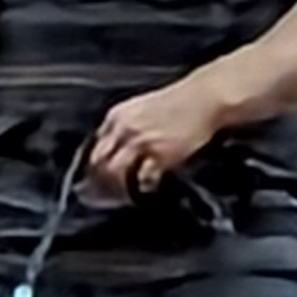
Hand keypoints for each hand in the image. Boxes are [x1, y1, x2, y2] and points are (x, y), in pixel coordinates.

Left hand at [83, 80, 229, 200]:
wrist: (204, 99)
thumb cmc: (178, 104)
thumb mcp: (141, 109)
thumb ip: (125, 128)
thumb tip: (116, 151)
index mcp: (116, 117)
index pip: (94, 148)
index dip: (92, 168)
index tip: (92, 182)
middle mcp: (123, 130)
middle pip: (98, 163)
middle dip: (97, 183)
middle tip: (100, 198)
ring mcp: (140, 143)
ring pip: (115, 174)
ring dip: (116, 189)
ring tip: (122, 197)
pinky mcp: (159, 155)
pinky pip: (142, 179)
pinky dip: (142, 188)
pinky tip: (146, 191)